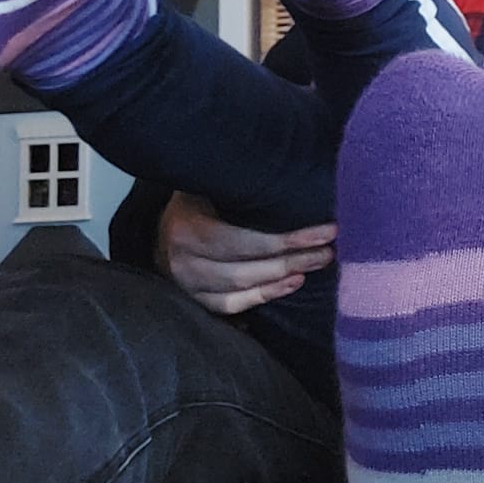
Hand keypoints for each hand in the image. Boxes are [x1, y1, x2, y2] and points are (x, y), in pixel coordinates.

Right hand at [156, 192, 334, 316]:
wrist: (157, 227)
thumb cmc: (194, 200)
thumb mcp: (207, 184)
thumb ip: (236, 186)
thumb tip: (288, 175)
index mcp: (187, 228)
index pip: (243, 241)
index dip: (287, 240)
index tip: (327, 232)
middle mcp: (182, 261)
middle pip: (244, 269)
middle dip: (292, 261)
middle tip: (327, 252)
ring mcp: (184, 285)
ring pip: (237, 290)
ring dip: (279, 282)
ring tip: (311, 268)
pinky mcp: (191, 301)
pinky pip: (227, 307)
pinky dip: (257, 300)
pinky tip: (286, 288)